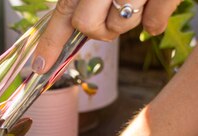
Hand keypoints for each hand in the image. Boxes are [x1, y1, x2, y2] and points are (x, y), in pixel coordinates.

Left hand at [30, 0, 181, 72]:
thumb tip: (79, 25)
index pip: (62, 12)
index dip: (50, 43)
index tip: (40, 66)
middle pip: (87, 25)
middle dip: (97, 28)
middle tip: (111, 12)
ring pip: (119, 25)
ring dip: (128, 18)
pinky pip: (153, 24)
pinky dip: (156, 20)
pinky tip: (157, 1)